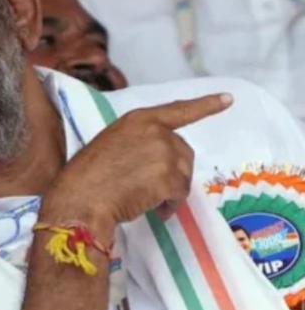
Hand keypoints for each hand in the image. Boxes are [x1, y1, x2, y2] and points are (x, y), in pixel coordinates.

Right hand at [41, 94, 231, 239]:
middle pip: (183, 152)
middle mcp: (157, 132)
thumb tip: (155, 162)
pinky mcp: (170, 177)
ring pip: (183, 175)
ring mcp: (165, 154)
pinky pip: (180, 194)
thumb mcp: (111, 145)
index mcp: (139, 119)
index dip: (205, 105)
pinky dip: (170, 205)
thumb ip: (137, 143)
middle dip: (174, 171)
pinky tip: (155, 210)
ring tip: (150, 202)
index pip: (179, 110)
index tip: (228, 99)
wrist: (81, 199)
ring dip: (171, 191)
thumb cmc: (86, 176)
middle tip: (152, 189)